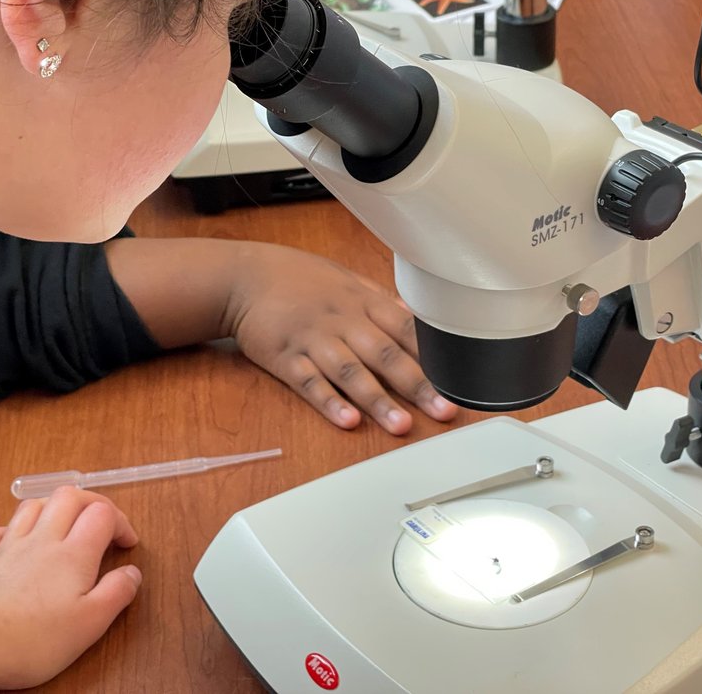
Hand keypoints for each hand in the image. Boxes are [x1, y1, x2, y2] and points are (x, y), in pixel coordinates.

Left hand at [0, 487, 140, 691]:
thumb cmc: (33, 639)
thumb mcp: (90, 624)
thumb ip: (116, 593)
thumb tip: (132, 573)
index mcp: (73, 554)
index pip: (103, 513)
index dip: (121, 522)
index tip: (126, 543)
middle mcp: (42, 540)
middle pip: (69, 496)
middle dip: (90, 502)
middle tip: (100, 523)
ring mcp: (9, 546)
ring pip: (33, 505)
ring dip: (53, 508)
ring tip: (63, 527)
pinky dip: (11, 530)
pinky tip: (16, 542)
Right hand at [224, 243, 458, 433]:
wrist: (244, 276)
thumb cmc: (296, 277)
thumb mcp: (343, 278)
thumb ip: (379, 300)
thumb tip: (414, 318)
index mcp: (361, 301)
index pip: (405, 328)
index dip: (433, 354)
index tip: (458, 379)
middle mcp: (341, 320)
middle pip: (384, 354)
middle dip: (416, 384)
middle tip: (442, 411)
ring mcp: (312, 339)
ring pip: (350, 372)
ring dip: (377, 400)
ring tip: (401, 426)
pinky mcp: (284, 357)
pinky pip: (309, 382)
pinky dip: (328, 402)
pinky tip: (347, 421)